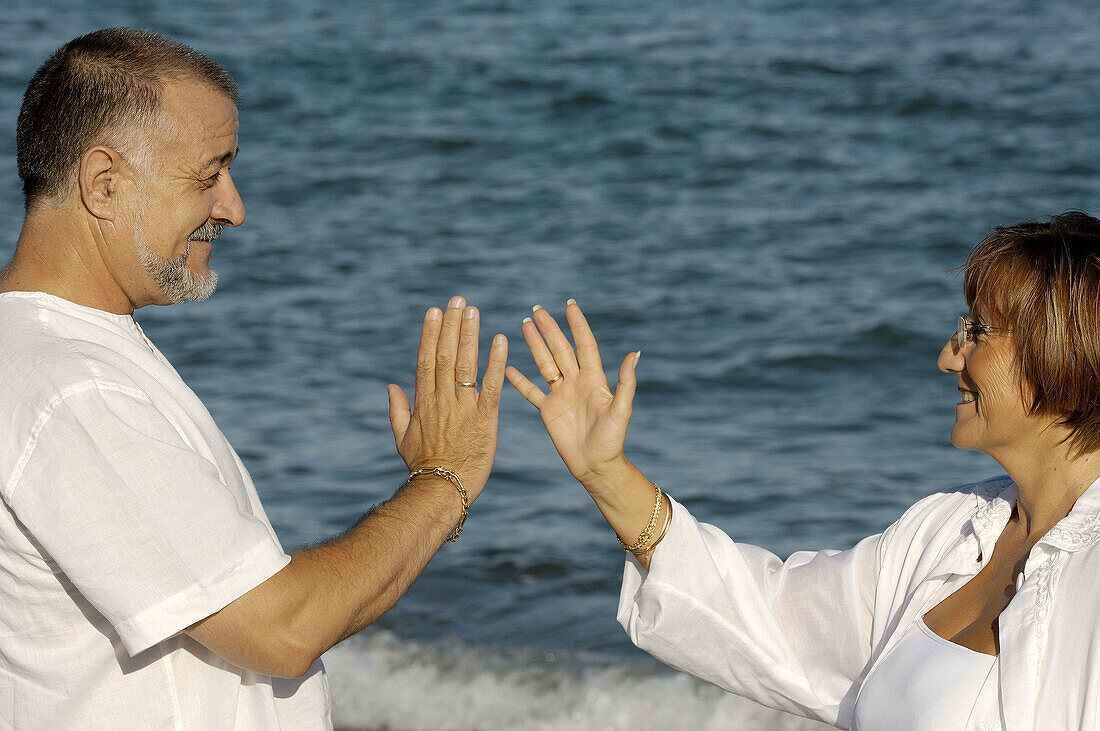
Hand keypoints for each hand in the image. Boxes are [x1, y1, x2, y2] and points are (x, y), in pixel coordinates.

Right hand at [387, 296, 507, 499]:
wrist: (443, 491)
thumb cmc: (424, 467)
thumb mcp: (402, 438)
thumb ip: (397, 409)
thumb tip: (391, 384)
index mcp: (424, 403)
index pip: (425, 360)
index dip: (429, 334)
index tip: (433, 311)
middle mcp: (442, 400)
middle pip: (444, 356)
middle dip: (450, 326)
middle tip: (457, 300)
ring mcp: (463, 409)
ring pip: (465, 365)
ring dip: (469, 335)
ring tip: (473, 310)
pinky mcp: (485, 419)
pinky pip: (491, 386)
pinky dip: (495, 362)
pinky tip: (500, 340)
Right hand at [506, 300, 639, 491]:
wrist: (596, 466)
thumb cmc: (613, 439)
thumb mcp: (622, 410)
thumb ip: (626, 381)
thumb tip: (635, 352)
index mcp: (594, 379)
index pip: (584, 345)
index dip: (577, 325)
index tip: (569, 305)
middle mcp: (576, 382)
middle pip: (560, 349)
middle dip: (549, 329)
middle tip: (536, 309)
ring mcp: (560, 395)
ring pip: (545, 364)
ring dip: (535, 345)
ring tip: (524, 325)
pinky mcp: (548, 410)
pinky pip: (531, 392)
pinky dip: (519, 380)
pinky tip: (508, 367)